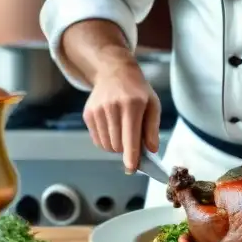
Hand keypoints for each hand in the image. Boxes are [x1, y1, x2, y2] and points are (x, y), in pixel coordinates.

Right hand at [83, 58, 160, 172]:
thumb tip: (151, 150)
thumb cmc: (138, 91)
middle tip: (132, 142)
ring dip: (116, 147)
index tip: (131, 168)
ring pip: (106, 145)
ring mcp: (98, 111)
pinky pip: (97, 140)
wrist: (114, 72)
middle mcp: (113, 107)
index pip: (130, 137)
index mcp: (132, 105)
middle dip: (126, 150)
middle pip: (118, 145)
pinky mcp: (88, 114)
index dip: (131, 156)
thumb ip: (152, 128)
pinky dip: (106, 141)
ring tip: (122, 132)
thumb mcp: (153, 104)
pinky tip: (112, 129)